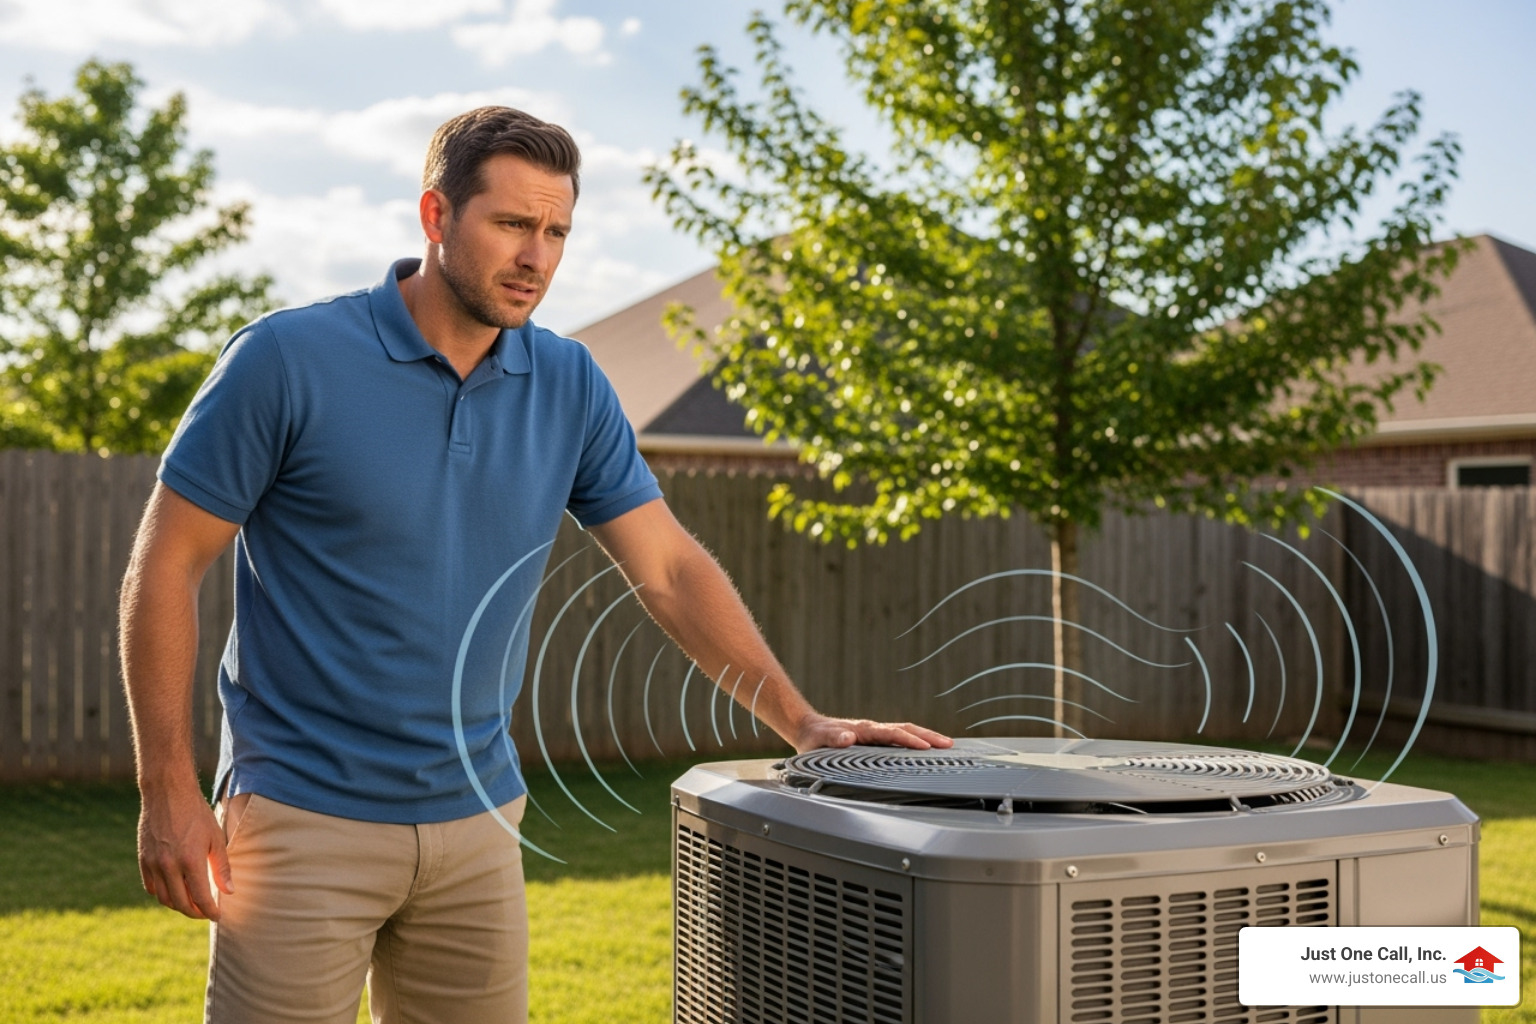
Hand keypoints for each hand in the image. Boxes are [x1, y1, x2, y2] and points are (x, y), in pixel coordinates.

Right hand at [137, 783, 232, 920]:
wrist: (168, 793)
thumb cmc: (197, 813)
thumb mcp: (215, 838)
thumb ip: (222, 867)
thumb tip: (229, 892)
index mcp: (190, 861)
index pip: (200, 898)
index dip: (210, 911)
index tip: (217, 916)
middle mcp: (169, 866)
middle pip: (180, 903)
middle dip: (195, 913)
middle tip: (205, 912)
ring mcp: (153, 864)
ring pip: (164, 898)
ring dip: (178, 906)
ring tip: (191, 904)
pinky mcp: (143, 859)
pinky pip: (151, 887)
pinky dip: (162, 894)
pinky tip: (174, 892)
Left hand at [792, 714, 952, 752]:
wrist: (809, 728)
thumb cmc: (814, 737)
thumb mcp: (819, 740)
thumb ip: (833, 738)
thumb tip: (849, 737)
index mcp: (864, 729)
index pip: (892, 734)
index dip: (909, 740)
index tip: (926, 747)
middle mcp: (873, 728)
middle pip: (906, 729)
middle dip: (928, 736)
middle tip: (949, 744)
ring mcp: (876, 732)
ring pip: (906, 731)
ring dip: (926, 737)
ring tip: (946, 744)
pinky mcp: (876, 738)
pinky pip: (901, 738)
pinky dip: (916, 740)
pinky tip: (926, 748)